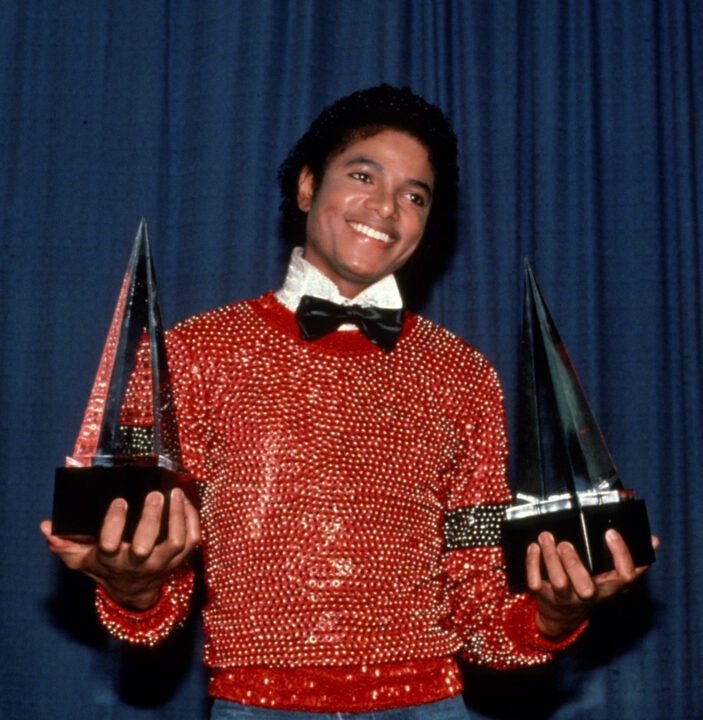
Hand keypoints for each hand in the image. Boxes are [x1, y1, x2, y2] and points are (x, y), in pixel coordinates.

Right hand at [40, 488, 199, 610]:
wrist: (132, 591)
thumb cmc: (105, 566)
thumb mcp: (81, 558)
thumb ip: (63, 544)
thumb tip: (46, 527)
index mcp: (112, 560)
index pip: (110, 545)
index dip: (113, 523)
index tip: (118, 500)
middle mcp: (138, 563)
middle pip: (146, 545)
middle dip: (151, 519)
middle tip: (154, 494)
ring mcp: (161, 563)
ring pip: (175, 542)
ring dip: (178, 516)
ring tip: (175, 493)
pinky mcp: (179, 559)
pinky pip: (192, 542)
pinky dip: (193, 521)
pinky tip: (187, 503)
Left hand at [527, 530, 658, 637]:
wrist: (560, 616)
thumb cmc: (588, 586)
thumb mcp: (609, 577)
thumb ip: (629, 559)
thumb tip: (653, 540)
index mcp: (608, 587)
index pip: (625, 578)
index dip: (621, 556)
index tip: (611, 532)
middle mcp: (587, 595)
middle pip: (585, 587)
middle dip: (575, 564)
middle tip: (565, 543)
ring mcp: (564, 598)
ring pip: (559, 582)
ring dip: (551, 559)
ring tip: (546, 536)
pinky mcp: (543, 596)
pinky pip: (536, 583)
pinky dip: (532, 564)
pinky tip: (533, 547)